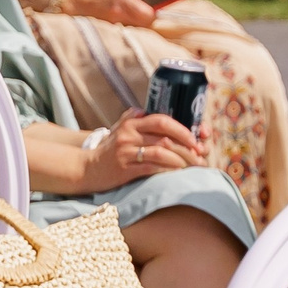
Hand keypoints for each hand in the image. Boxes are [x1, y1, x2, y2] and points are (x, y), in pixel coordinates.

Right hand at [65, 0, 157, 28]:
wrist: (83, 5)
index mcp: (124, 2)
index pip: (147, 14)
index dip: (155, 12)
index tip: (158, 7)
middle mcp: (122, 15)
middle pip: (147, 23)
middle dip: (152, 18)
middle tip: (152, 10)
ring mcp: (118, 25)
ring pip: (140, 28)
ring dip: (145, 22)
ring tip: (144, 14)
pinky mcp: (116, 30)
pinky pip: (132, 30)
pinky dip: (136, 25)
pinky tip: (134, 19)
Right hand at [83, 109, 203, 191]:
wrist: (85, 168)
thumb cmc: (109, 149)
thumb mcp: (121, 128)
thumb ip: (139, 118)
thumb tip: (167, 115)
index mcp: (132, 122)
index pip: (163, 119)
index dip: (184, 128)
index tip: (199, 137)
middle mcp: (129, 134)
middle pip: (165, 135)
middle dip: (187, 143)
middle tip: (201, 152)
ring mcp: (126, 151)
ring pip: (161, 151)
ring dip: (182, 159)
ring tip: (195, 165)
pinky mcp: (124, 169)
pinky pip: (152, 168)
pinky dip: (169, 169)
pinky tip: (179, 172)